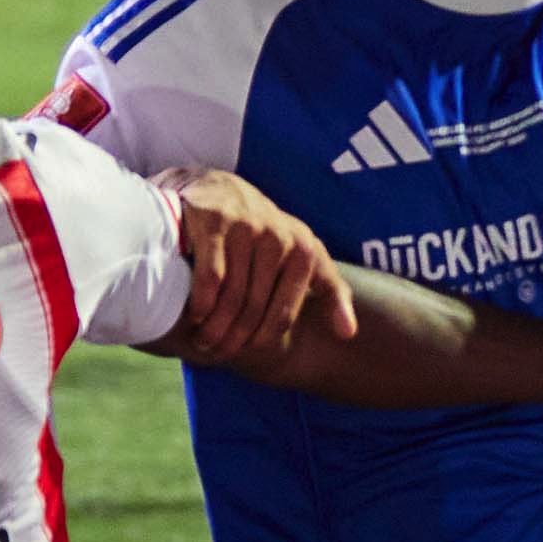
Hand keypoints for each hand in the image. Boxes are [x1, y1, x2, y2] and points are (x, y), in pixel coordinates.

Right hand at [157, 165, 359, 361]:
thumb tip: (348, 333)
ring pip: (231, 297)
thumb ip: (332, 293)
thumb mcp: (305, 257)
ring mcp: (246, 226)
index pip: (282, 316)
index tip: (245, 350)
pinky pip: (210, 277)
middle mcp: (278, 236)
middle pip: (254, 309)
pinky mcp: (215, 220)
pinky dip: (201, 303)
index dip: (261, 339)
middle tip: (215, 351)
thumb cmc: (266, 235)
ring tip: (201, 341)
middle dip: (233, 339)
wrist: (219, 190)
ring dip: (213, 328)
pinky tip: (194, 316)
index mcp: (304, 250)